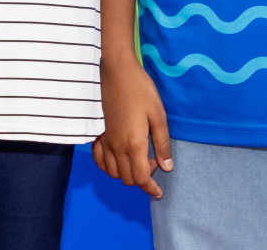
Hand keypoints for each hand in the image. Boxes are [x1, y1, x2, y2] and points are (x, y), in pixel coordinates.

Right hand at [93, 57, 173, 197]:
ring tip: (139, 159)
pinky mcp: (100, 134)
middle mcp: (117, 147)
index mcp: (134, 144)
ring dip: (126, 173)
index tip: (159, 193)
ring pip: (113, 173)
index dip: (151, 189)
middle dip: (142, 178)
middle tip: (154, 161)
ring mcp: (106, 141)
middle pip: (127, 179)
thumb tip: (167, 167)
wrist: (117, 72)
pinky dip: (108, 166)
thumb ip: (162, 144)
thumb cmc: (141, 90)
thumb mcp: (159, 116)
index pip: (141, 178)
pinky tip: (119, 158)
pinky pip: (99, 160)